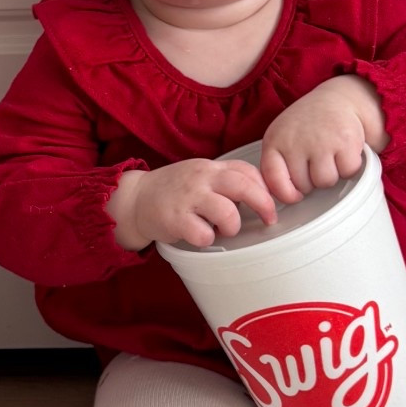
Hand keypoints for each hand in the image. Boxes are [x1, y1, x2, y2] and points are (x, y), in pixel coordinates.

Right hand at [108, 157, 280, 251]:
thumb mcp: (199, 175)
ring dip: (232, 226)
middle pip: (243, 186)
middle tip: (269, 219)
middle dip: (263, 204)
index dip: (264, 188)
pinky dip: (207, 238)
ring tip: (222, 229)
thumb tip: (259, 194)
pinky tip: (200, 235)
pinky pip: (204, 234)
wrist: (135, 198)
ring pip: (227, 213)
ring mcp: (187, 198)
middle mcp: (200, 178)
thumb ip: (225, 180)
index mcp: (209, 168)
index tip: (270, 203)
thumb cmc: (173, 190)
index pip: (246, 171)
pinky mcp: (175, 219)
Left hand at [257, 76, 386, 202]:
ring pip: (325, 182)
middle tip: (318, 159)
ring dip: (332, 174)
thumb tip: (282, 200)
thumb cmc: (310, 125)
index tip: (295, 195)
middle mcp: (295, 140)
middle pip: (304, 186)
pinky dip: (350, 165)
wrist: (341, 98)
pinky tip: (345, 150)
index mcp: (275, 140)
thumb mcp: (285, 138)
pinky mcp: (345, 141)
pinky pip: (347, 171)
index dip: (286, 194)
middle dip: (313, 179)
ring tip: (331, 154)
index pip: (273, 180)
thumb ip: (279, 164)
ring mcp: (320, 140)